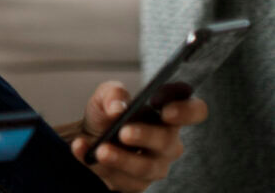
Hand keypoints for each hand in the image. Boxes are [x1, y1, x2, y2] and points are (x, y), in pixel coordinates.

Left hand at [69, 80, 208, 191]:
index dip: (187, 111)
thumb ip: (113, 93)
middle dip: (145, 136)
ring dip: (121, 158)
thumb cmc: (107, 114)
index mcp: (167, 116)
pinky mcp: (134, 184)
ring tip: (100, 150)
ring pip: (146, 167)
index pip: (194, 111)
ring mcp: (154, 166)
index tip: (167, 111)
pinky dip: (96, 164)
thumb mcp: (105, 97)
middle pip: (168, 142)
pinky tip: (81, 150)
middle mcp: (167, 143)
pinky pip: (121, 180)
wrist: (85, 136)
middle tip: (124, 132)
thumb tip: (117, 107)